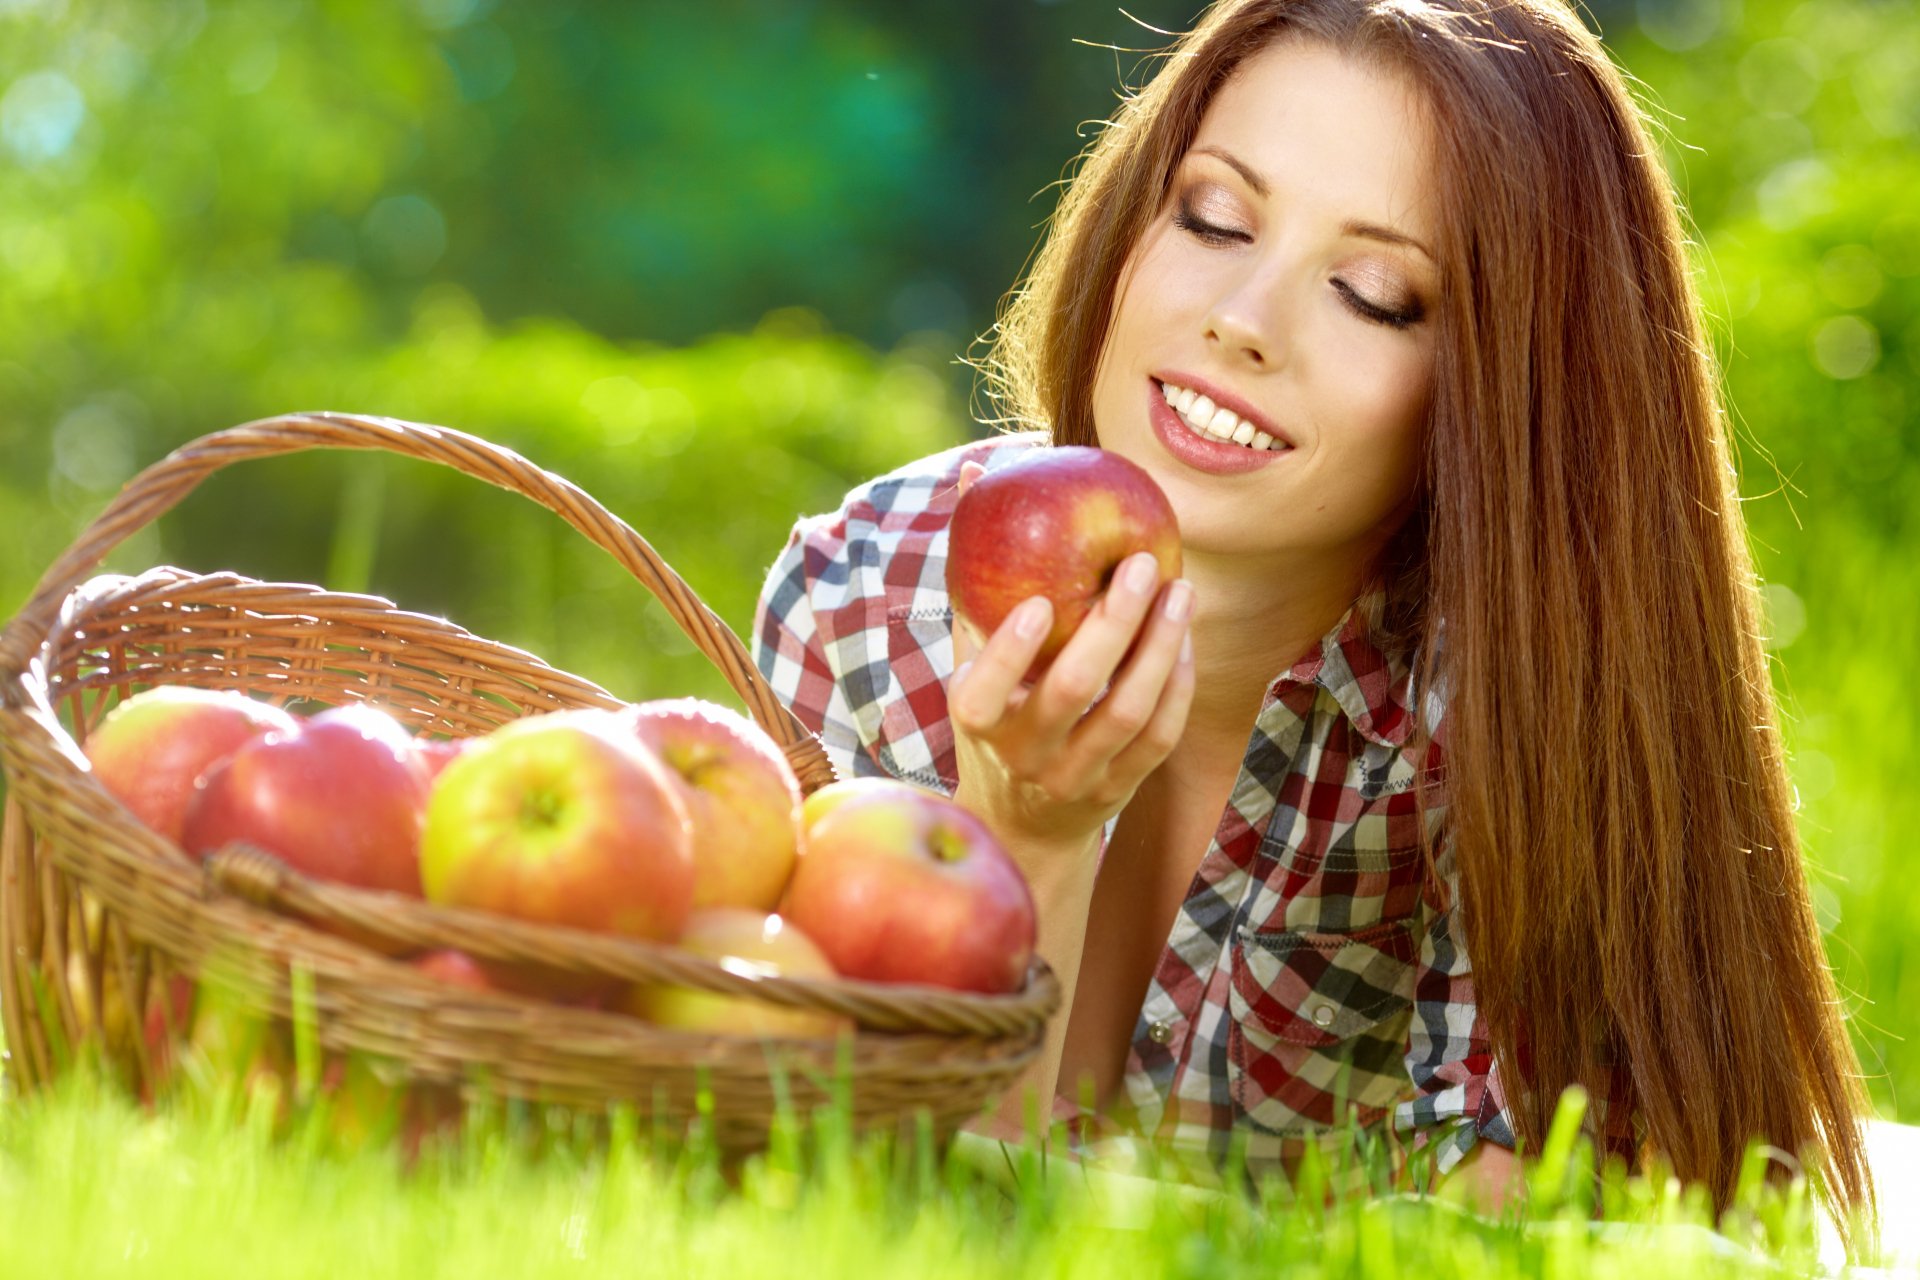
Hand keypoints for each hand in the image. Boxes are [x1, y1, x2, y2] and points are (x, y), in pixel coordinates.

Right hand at [947, 461, 1195, 856]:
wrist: (1022, 825)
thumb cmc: (996, 715)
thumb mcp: (970, 661)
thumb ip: (974, 576)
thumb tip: (976, 474)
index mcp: (976, 721)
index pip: (985, 691)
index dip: (1008, 651)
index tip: (1035, 601)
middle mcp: (1024, 754)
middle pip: (1072, 691)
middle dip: (1113, 625)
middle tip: (1142, 562)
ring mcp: (1075, 777)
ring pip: (1127, 713)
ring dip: (1159, 648)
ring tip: (1180, 591)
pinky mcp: (1119, 789)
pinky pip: (1159, 738)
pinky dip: (1176, 687)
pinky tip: (1183, 640)